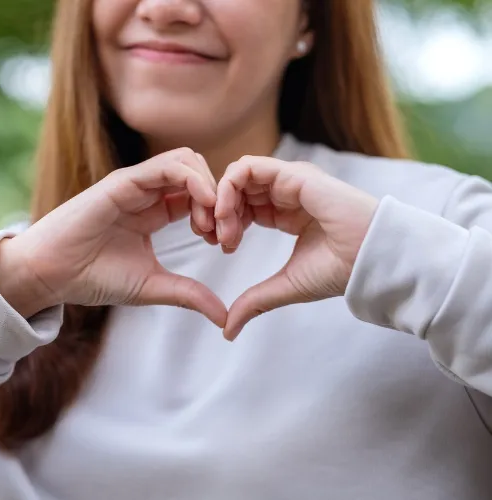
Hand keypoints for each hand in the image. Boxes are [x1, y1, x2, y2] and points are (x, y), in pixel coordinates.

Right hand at [0, 148, 226, 327]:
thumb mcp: (153, 286)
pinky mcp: (124, 181)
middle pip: (199, 172)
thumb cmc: (95, 277)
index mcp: (156, 211)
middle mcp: (148, 192)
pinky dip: (194, 181)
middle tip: (222, 233)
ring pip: (188, 161)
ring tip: (210, 223)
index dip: (220, 214)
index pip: (200, 195)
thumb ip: (189, 295)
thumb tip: (225, 317)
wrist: (52, 274)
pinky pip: (168, 166)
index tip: (225, 244)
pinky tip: (202, 208)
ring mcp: (136, 183)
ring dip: (209, 187)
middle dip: (220, 199)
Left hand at [214, 156, 378, 340]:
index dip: (226, 222)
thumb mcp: (285, 286)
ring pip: (237, 175)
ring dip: (220, 201)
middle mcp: (287, 191)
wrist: (370, 260)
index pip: (244, 205)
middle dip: (217, 212)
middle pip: (237, 189)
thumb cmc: (338, 271)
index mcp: (287, 212)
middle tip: (214, 239)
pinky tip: (227, 215)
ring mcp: (289, 180)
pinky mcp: (292, 174)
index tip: (222, 247)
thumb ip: (254, 302)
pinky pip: (247, 168)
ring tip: (222, 232)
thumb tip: (227, 331)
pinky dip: (227, 188)